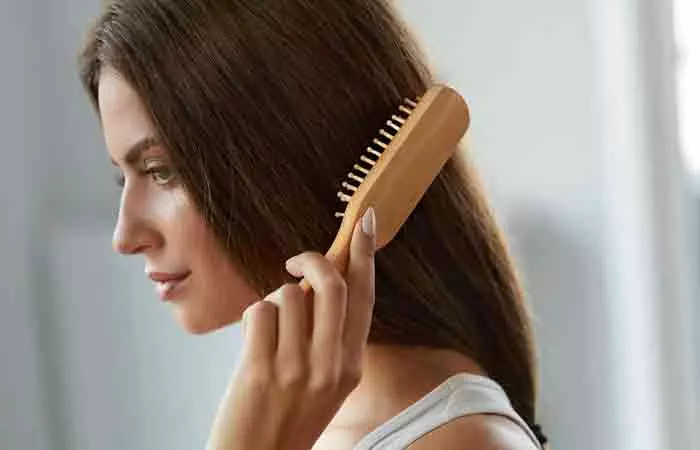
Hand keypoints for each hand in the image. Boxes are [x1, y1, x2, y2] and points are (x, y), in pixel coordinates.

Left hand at [206, 208, 376, 449]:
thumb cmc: (288, 417)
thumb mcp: (326, 381)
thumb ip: (328, 336)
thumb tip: (314, 283)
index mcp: (351, 365)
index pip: (364, 298)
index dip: (364, 255)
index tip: (364, 221)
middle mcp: (331, 365)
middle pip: (331, 285)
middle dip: (311, 259)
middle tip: (294, 260)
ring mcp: (297, 369)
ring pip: (287, 295)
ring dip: (273, 302)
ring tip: (267, 330)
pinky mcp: (261, 370)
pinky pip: (260, 312)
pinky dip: (253, 318)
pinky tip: (252, 341)